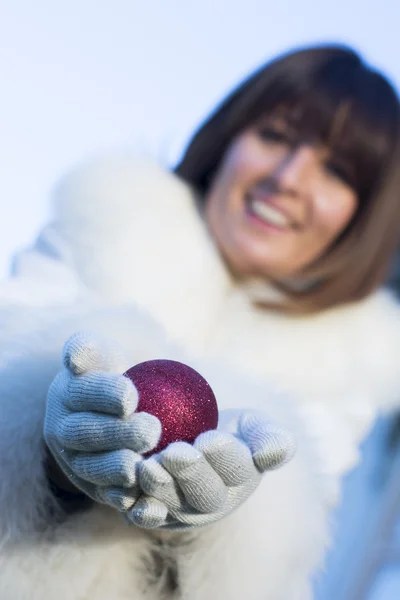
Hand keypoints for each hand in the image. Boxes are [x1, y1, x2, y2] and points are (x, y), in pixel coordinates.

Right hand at [44, 331, 161, 509]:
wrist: (118, 408)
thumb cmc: (113, 373)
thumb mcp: (102, 354)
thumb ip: (89, 349)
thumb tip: (75, 356)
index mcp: (66, 395)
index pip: (82, 393)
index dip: (105, 395)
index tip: (132, 396)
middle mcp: (62, 430)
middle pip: (85, 434)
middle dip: (117, 433)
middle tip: (151, 429)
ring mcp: (74, 461)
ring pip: (90, 468)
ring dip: (115, 469)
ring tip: (141, 464)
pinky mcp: (92, 487)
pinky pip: (104, 495)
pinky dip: (120, 497)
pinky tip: (141, 494)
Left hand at [125, 409, 295, 529]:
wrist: (191, 436)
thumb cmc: (229, 429)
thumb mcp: (253, 425)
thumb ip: (268, 437)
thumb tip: (273, 453)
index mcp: (242, 477)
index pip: (237, 469)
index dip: (224, 457)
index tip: (210, 439)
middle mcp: (215, 501)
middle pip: (204, 495)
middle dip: (190, 475)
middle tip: (174, 453)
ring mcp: (184, 511)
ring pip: (172, 506)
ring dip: (159, 490)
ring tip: (147, 468)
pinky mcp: (155, 514)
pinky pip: (144, 516)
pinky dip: (134, 508)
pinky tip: (124, 495)